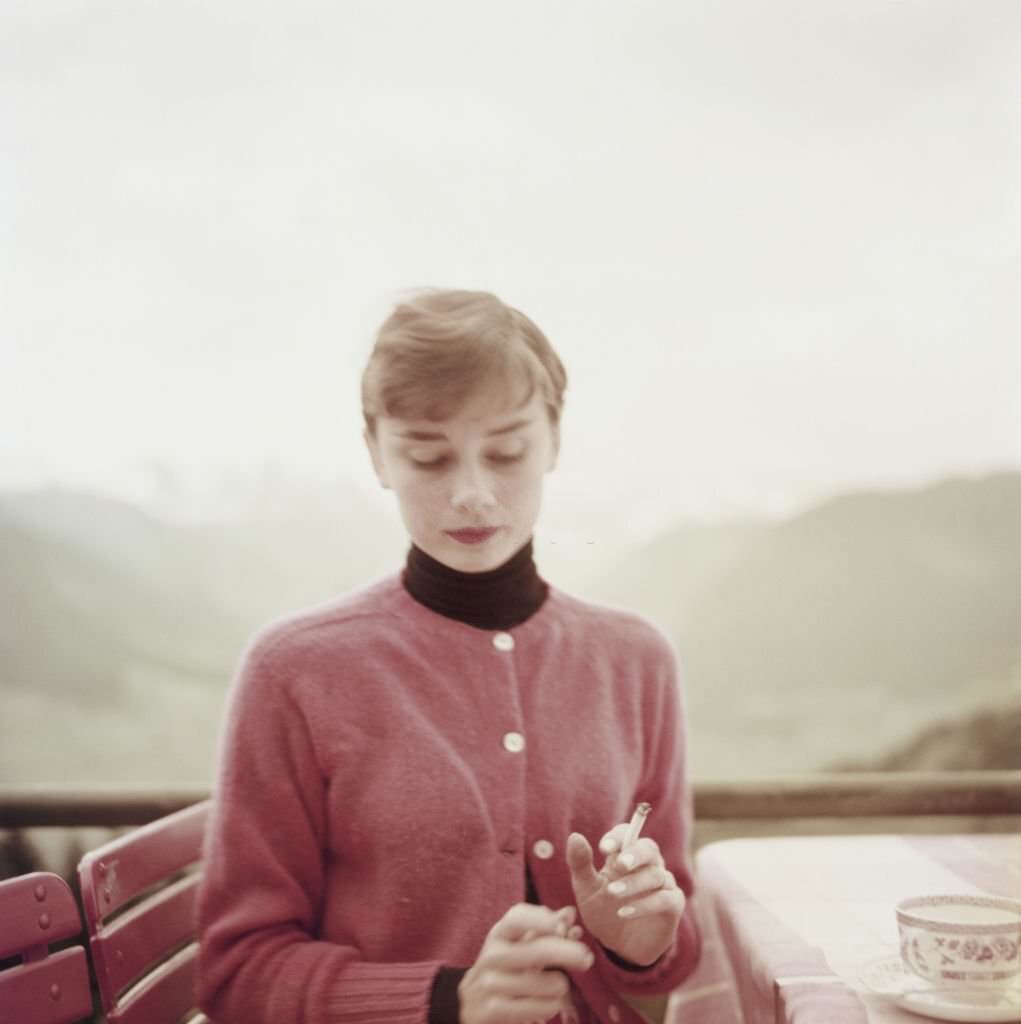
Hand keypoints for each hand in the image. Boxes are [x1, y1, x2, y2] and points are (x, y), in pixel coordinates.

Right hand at [458, 904, 593, 1023]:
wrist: (468, 1003)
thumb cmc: (503, 966)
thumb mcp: (515, 943)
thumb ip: (544, 927)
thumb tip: (570, 913)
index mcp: (499, 934)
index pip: (518, 918)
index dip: (542, 921)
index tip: (564, 926)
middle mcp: (492, 956)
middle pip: (539, 951)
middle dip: (569, 953)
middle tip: (587, 959)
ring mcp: (492, 985)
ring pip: (550, 983)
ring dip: (562, 986)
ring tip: (555, 987)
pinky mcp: (496, 1011)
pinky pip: (544, 1007)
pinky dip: (553, 1005)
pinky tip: (548, 1003)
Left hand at [566, 825, 685, 966]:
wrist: (618, 946)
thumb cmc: (602, 910)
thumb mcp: (586, 888)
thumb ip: (580, 864)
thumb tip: (575, 836)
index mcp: (625, 855)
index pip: (627, 834)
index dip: (618, 837)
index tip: (604, 848)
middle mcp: (648, 865)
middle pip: (649, 849)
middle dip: (635, 854)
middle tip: (619, 864)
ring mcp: (663, 884)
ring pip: (655, 875)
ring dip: (634, 883)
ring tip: (613, 893)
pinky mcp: (672, 906)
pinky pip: (665, 899)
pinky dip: (645, 905)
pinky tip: (624, 912)